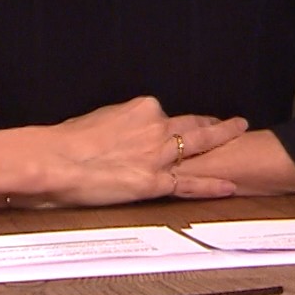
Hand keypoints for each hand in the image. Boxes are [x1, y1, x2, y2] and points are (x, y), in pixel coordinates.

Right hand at [38, 96, 246, 205]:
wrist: (55, 160)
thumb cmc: (65, 142)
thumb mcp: (96, 120)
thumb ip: (117, 124)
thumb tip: (117, 132)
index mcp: (140, 109)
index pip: (166, 116)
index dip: (176, 122)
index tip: (183, 123)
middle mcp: (156, 128)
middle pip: (192, 125)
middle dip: (212, 124)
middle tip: (230, 123)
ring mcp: (158, 155)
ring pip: (198, 147)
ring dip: (223, 140)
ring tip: (239, 134)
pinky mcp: (154, 182)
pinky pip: (189, 183)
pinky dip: (211, 185)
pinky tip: (229, 185)